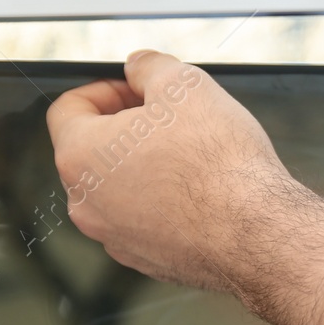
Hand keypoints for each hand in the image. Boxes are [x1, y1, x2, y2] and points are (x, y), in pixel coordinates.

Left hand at [46, 51, 292, 289]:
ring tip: (189, 154)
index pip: (68, 108)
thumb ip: (150, 66)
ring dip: (144, 166)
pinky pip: (144, 219)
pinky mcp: (146, 258)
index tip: (135, 87)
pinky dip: (163, 201)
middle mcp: (87, 203)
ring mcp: (115, 236)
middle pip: (92, 150)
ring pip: (118, 188)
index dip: (106, 88)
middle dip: (126, 128)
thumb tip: (140, 65)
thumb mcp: (185, 84)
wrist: (255, 232)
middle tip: (168, 117)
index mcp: (81, 156)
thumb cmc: (219, 166)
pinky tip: (199, 190)